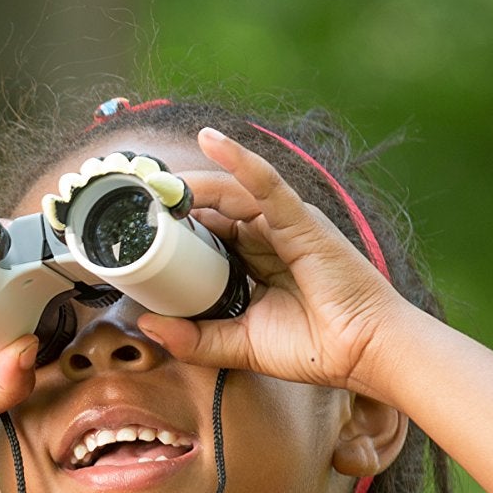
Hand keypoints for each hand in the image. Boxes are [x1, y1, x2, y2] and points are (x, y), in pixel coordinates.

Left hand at [136, 125, 414, 392]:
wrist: (363, 353)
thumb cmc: (314, 347)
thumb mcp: (239, 346)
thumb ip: (195, 338)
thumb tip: (147, 325)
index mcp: (250, 262)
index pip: (202, 235)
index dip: (169, 228)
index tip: (129, 227)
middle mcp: (265, 237)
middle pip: (209, 210)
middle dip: (171, 202)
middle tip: (129, 196)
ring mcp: (283, 225)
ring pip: (228, 193)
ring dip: (190, 185)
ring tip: (153, 180)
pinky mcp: (301, 220)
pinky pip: (267, 184)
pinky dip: (241, 160)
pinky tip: (212, 140)